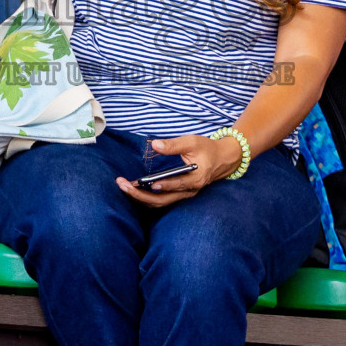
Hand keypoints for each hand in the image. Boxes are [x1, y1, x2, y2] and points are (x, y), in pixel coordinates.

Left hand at [115, 135, 242, 208]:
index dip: (163, 185)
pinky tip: (133, 189)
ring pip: (160, 203)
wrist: (222, 160)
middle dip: (141, 195)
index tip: (149, 183)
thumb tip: (154, 144)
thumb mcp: (192, 142)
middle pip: (163, 200)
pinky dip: (146, 197)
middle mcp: (189, 192)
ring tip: (123, 186)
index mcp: (196, 179)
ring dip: (140, 197)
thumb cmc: (207, 150)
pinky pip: (161, 200)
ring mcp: (184, 195)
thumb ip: (173, 145)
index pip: (177, 185)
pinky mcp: (179, 195)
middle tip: (123, 185)